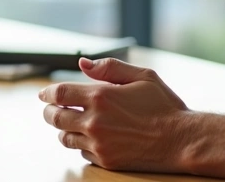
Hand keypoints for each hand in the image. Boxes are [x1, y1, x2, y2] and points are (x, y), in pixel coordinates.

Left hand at [38, 58, 224, 176]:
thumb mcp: (142, 76)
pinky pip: (82, 152)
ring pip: (65, 137)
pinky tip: (92, 137)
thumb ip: (109, 68)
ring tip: (70, 122)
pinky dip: (82, 144)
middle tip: (51, 109)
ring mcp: (98, 143)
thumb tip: (83, 63)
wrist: (181, 140)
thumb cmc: (164, 106)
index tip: (44, 94)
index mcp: (101, 96)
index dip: (47, 93)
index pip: (59, 93)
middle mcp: (94, 121)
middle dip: (49, 111)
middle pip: (55, 117)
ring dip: (64, 128)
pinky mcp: (105, 160)